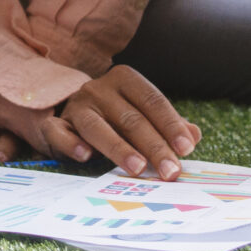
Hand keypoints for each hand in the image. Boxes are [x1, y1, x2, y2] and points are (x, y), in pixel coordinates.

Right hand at [38, 65, 200, 179]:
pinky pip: (59, 132)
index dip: (171, 125)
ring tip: (137, 168)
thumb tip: (194, 135)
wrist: (70, 115)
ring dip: (119, 148)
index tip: (187, 148)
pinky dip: (71, 143)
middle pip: (130, 118)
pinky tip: (85, 156)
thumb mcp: (143, 115)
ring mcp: (76, 106)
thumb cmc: (115, 117)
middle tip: (170, 171)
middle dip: (154, 146)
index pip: (152, 101)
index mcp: (124, 79)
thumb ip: (168, 124)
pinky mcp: (55, 124)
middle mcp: (98, 88)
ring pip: (97, 127)